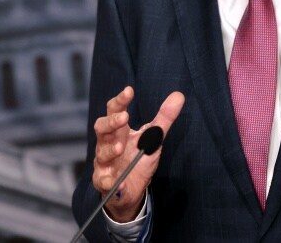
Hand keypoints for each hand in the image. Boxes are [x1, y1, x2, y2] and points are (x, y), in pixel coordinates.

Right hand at [92, 86, 184, 221]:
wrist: (130, 189)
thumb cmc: (138, 157)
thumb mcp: (153, 136)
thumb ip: (164, 117)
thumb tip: (179, 95)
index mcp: (119, 129)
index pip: (115, 110)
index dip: (120, 100)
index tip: (129, 91)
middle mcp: (108, 143)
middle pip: (101, 128)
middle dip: (111, 122)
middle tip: (124, 117)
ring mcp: (104, 162)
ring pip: (102, 153)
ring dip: (111, 150)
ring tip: (121, 147)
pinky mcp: (104, 182)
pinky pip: (105, 182)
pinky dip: (112, 183)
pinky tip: (120, 183)